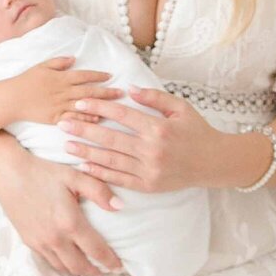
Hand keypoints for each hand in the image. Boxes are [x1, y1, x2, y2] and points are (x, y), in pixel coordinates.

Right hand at [0, 141, 122, 275]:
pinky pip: (49, 261)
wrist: (9, 175)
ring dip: (79, 271)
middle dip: (96, 272)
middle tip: (106, 270)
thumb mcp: (75, 176)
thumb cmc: (43, 172)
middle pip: (80, 267)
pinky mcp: (29, 242)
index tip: (120, 266)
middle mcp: (56, 238)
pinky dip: (62, 264)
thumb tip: (120, 206)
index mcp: (71, 223)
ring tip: (90, 267)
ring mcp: (41, 243)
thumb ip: (99, 192)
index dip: (111, 262)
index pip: (97, 251)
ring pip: (64, 267)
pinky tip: (68, 258)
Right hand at [8, 57, 115, 124]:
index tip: (110, 76)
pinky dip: (85, 118)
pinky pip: (73, 118)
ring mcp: (60, 105)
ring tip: (115, 106)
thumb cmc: (26, 80)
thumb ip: (59, 62)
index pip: (84, 75)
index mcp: (61, 78)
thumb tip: (74, 58)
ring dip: (101, 105)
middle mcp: (63, 91)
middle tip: (121, 92)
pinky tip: (97, 119)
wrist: (12, 98)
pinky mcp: (56, 117)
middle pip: (89, 91)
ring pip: (84, 105)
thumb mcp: (42, 66)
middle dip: (107, 92)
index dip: (98, 76)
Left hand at [66, 86, 229, 192]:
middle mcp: (152, 151)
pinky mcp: (149, 186)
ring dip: (86, 153)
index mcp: (159, 128)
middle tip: (61, 123)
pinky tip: (84, 166)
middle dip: (83, 130)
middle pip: (110, 139)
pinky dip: (101, 173)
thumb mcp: (181, 107)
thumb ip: (154, 97)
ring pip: (111, 160)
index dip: (99, 108)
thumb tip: (128, 89)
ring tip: (66, 145)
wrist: (214, 163)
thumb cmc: (197, 131)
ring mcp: (149, 171)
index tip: (79, 102)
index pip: (122, 116)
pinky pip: (119, 179)